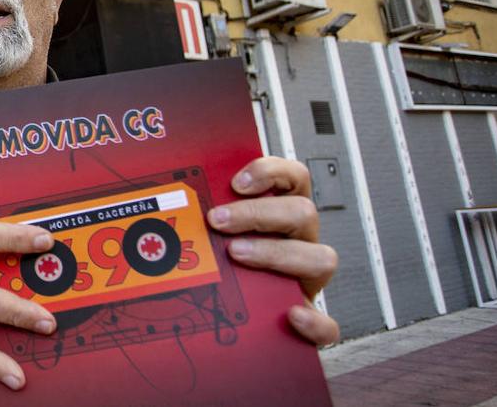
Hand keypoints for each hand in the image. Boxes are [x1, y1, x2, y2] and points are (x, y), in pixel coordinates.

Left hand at [205, 156, 339, 345]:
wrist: (233, 314)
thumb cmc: (220, 263)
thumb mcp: (212, 232)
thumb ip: (202, 213)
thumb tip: (169, 198)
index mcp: (281, 214)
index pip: (293, 177)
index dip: (270, 173)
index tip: (236, 183)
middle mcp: (299, 241)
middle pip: (302, 212)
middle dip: (258, 213)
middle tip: (218, 220)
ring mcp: (306, 279)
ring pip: (321, 259)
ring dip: (277, 254)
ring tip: (237, 255)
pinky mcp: (308, 317)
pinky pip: (327, 323)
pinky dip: (313, 321)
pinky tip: (291, 315)